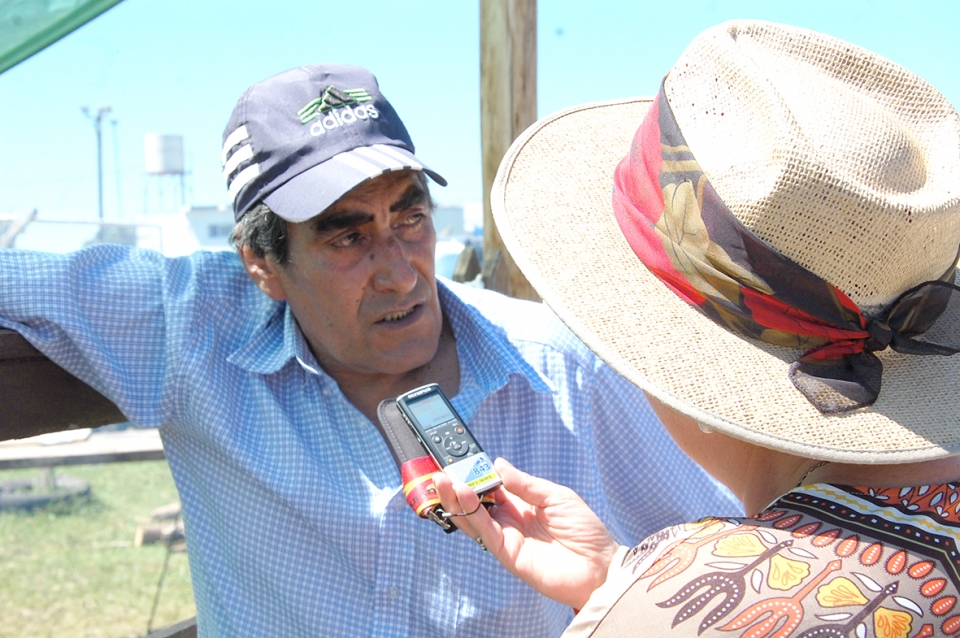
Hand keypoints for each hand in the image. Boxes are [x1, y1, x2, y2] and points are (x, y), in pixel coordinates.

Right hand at [433, 458, 619, 608]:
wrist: (599, 567)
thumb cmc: (584, 530)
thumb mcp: (556, 496)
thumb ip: (525, 483)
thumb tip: (498, 464)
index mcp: (522, 503)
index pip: (492, 486)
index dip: (477, 473)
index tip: (461, 459)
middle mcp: (510, 519)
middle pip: (477, 502)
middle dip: (459, 485)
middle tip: (443, 469)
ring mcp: (507, 536)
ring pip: (473, 517)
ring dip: (457, 499)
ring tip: (444, 480)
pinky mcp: (507, 553)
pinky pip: (484, 532)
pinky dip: (472, 514)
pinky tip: (464, 495)